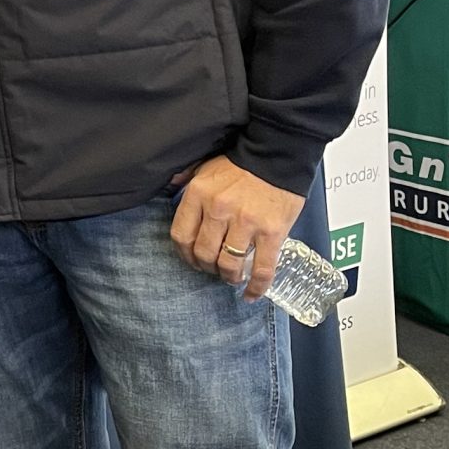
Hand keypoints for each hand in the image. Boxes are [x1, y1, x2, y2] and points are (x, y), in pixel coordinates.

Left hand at [169, 157, 303, 303]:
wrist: (278, 154)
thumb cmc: (241, 162)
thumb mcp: (205, 165)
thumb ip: (186, 178)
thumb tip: (170, 183)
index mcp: (199, 194)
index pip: (181, 235)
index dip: (185, 254)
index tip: (192, 259)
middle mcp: (219, 210)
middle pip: (204, 254)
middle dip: (207, 267)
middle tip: (214, 268)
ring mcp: (246, 223)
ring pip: (228, 264)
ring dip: (228, 276)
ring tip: (232, 276)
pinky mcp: (272, 233)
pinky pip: (262, 269)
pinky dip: (256, 287)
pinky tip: (251, 294)